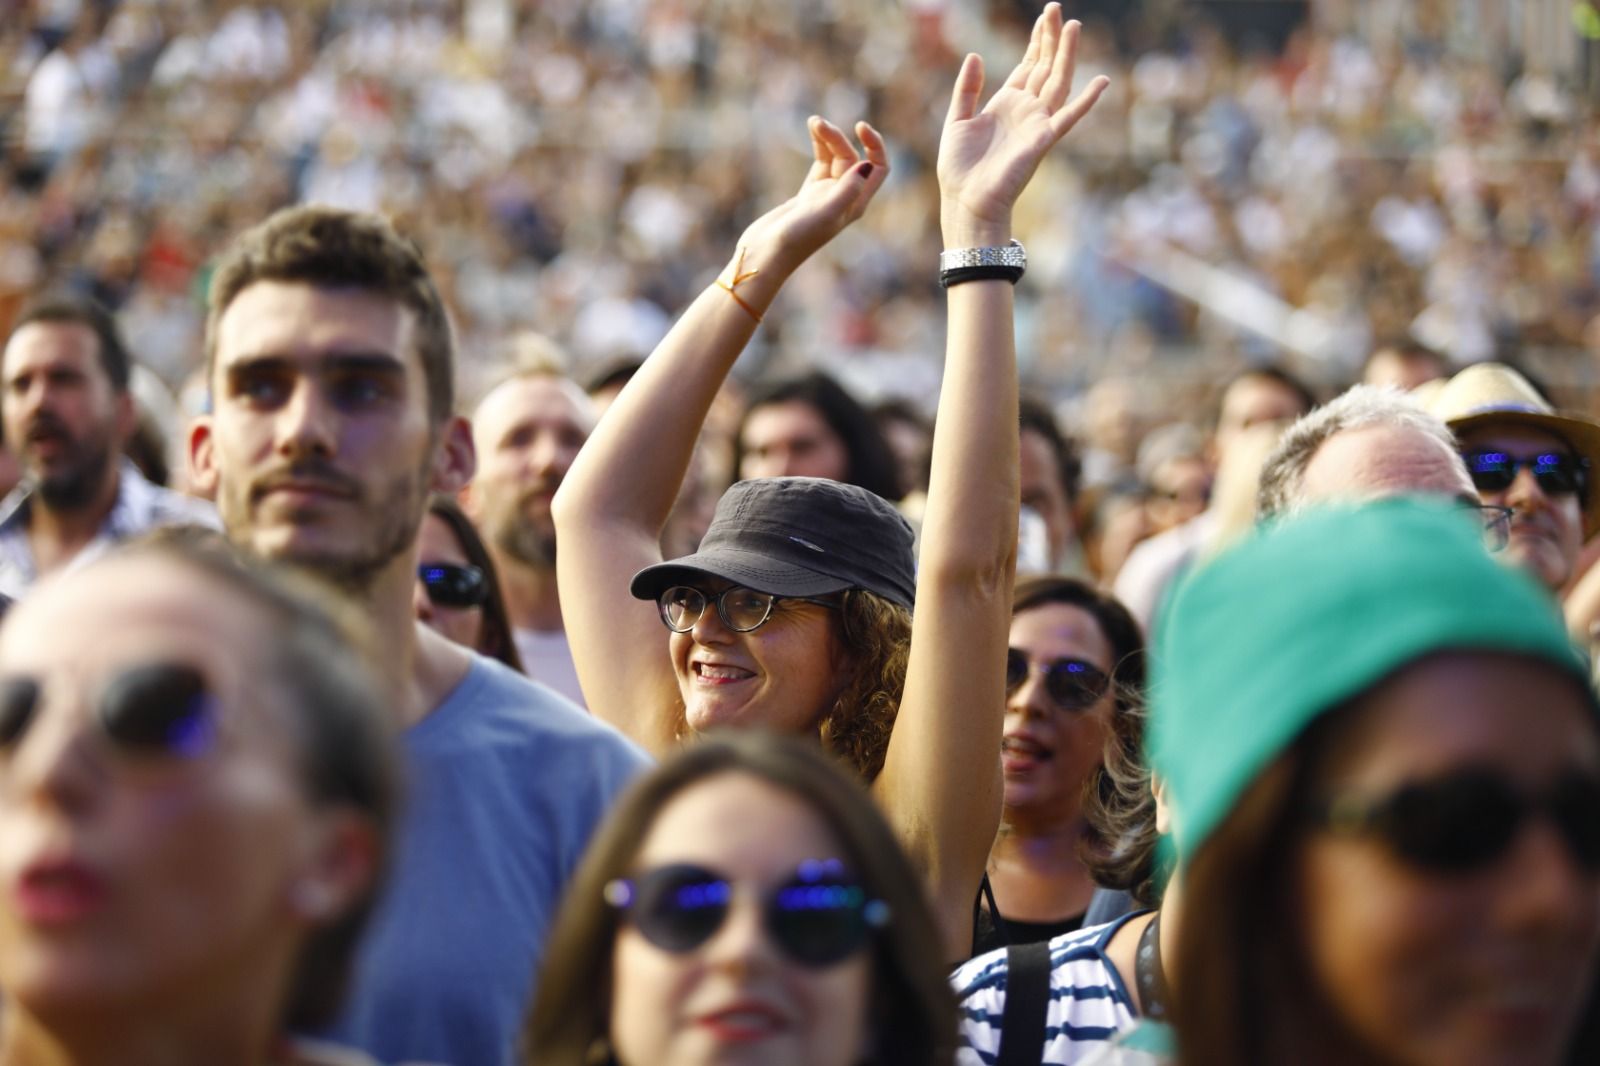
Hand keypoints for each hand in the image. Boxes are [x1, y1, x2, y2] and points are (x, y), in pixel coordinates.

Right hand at [735, 117, 889, 277]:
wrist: (766, 254)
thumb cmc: (796, 238)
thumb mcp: (825, 214)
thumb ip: (847, 189)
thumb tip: (866, 164)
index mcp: (856, 204)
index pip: (878, 168)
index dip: (875, 145)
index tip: (859, 126)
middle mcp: (845, 199)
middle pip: (851, 158)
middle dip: (837, 138)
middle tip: (816, 123)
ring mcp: (826, 196)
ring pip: (835, 158)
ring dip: (828, 138)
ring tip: (813, 122)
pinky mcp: (808, 194)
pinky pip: (821, 163)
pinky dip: (819, 146)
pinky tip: (812, 131)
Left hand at [937, 3, 1108, 245]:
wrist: (965, 200)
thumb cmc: (960, 169)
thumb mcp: (957, 120)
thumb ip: (967, 89)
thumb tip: (975, 55)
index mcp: (1006, 104)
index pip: (1027, 66)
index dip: (1036, 42)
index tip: (1044, 17)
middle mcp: (1026, 111)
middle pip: (1044, 67)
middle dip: (1050, 39)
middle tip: (1056, 9)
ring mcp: (1037, 124)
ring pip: (1057, 82)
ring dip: (1066, 55)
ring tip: (1073, 27)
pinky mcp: (1042, 141)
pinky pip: (1068, 117)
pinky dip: (1086, 101)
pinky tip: (1101, 81)